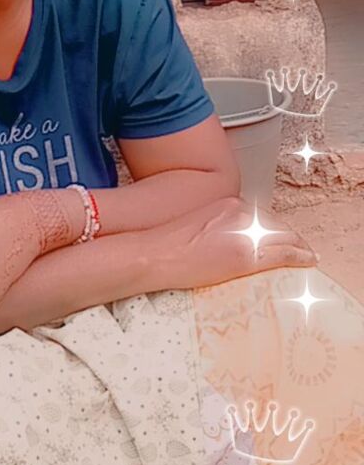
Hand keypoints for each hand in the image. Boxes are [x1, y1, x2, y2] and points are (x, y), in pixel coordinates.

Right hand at [150, 195, 318, 289]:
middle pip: (277, 226)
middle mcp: (242, 213)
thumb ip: (217, 228)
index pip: (262, 217)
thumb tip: (225, 244)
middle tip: (302, 248)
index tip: (284, 238)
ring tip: (308, 255)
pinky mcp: (248, 255)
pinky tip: (309, 261)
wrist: (155, 254)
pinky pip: (284, 254)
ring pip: (285, 238)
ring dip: (299, 247)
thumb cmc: (164, 245)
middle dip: (291, 237)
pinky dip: (300, 257)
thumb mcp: (195, 226)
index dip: (277, 229)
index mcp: (228, 203)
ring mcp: (247, 234)